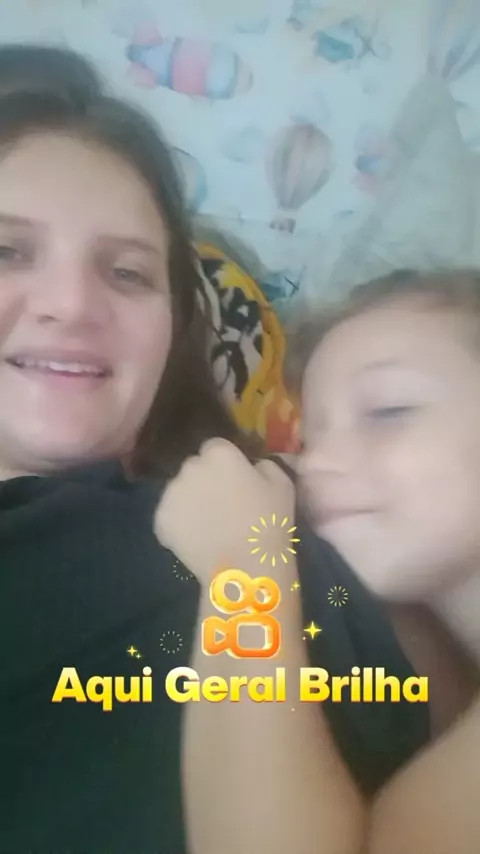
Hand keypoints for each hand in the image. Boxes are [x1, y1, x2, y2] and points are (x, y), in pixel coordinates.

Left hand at [154, 438, 294, 583]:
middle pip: (194, 468)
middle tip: (221, 505)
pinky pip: (169, 517)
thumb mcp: (283, 485)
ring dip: (190, 502)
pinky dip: (178, 526)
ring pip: (179, 491)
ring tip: (208, 526)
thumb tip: (253, 465)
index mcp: (220, 453)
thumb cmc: (269, 523)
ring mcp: (172, 493)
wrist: (246, 566)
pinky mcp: (160, 519)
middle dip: (205, 480)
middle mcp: (191, 466)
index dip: (224, 465)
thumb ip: (265, 465)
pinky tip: (196, 540)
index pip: (215, 448)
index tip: (234, 482)